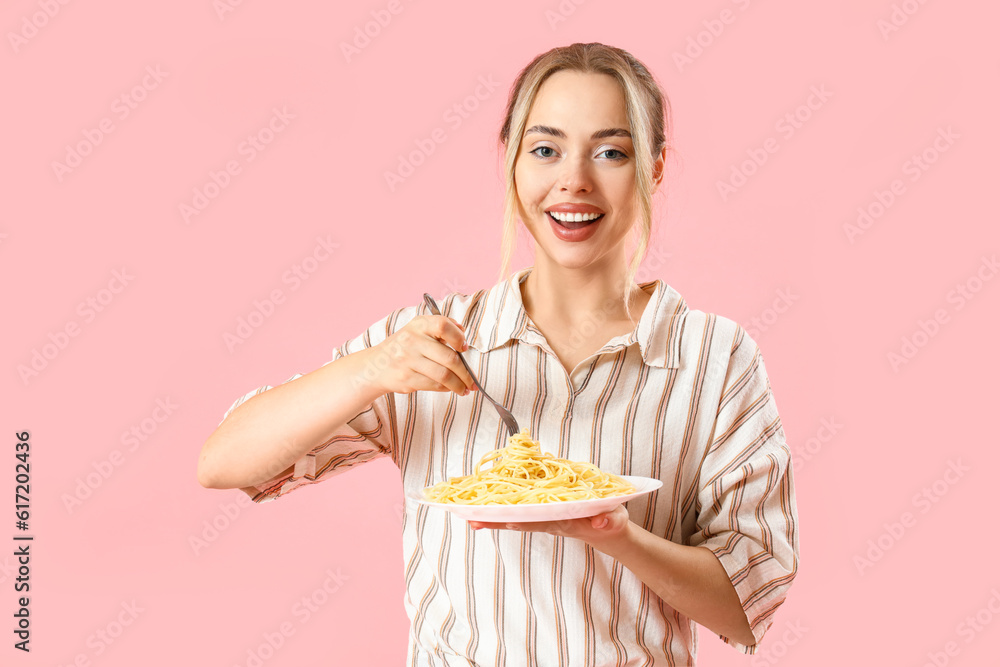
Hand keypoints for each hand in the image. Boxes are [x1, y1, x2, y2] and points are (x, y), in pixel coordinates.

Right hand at [365, 314, 476, 396]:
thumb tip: (462, 331)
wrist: (376, 366)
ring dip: (459, 385)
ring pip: (444, 375)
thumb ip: (440, 326)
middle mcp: (412, 341)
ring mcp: (408, 360)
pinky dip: (446, 389)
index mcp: (419, 325)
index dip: (458, 337)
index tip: (464, 348)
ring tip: (465, 388)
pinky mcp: (407, 378)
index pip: (443, 326)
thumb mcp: (418, 329)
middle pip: (449, 358)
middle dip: (466, 373)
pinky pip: (434, 385)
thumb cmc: (404, 346)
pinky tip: (451, 389)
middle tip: (472, 380)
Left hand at [468, 504, 631, 549]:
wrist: (606, 532)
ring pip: (515, 519)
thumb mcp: (614, 520)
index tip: (505, 520)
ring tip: (469, 517)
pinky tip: (484, 509)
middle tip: (472, 520)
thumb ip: (609, 520)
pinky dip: (501, 512)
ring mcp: (544, 519)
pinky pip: (519, 512)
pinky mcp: (542, 514)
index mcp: (566, 522)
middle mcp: (550, 522)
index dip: (523, 520)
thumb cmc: (610, 522)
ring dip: (493, 518)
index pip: (541, 521)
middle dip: (497, 521)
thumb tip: (602, 521)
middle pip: (520, 522)